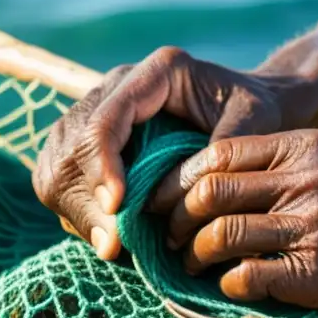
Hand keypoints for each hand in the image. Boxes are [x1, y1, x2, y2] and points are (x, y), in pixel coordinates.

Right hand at [32, 47, 317, 259]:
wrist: (254, 106)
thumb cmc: (260, 113)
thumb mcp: (256, 123)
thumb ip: (223, 152)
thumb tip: (187, 192)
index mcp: (158, 72)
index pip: (107, 117)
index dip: (103, 164)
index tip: (117, 207)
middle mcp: (120, 85)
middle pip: (71, 142)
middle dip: (85, 196)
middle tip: (113, 244)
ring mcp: (101, 110)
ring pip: (57, 160)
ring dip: (75, 208)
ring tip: (110, 245)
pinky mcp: (95, 140)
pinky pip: (60, 175)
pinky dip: (74, 210)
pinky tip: (103, 235)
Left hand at [150, 129, 317, 317]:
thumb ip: (289, 159)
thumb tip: (220, 175)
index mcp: (308, 144)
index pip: (217, 154)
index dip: (179, 178)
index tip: (163, 199)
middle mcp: (305, 180)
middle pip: (208, 193)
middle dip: (175, 218)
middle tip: (168, 236)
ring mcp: (313, 227)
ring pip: (220, 236)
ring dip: (194, 255)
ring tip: (191, 265)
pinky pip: (249, 278)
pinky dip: (229, 284)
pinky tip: (231, 286)